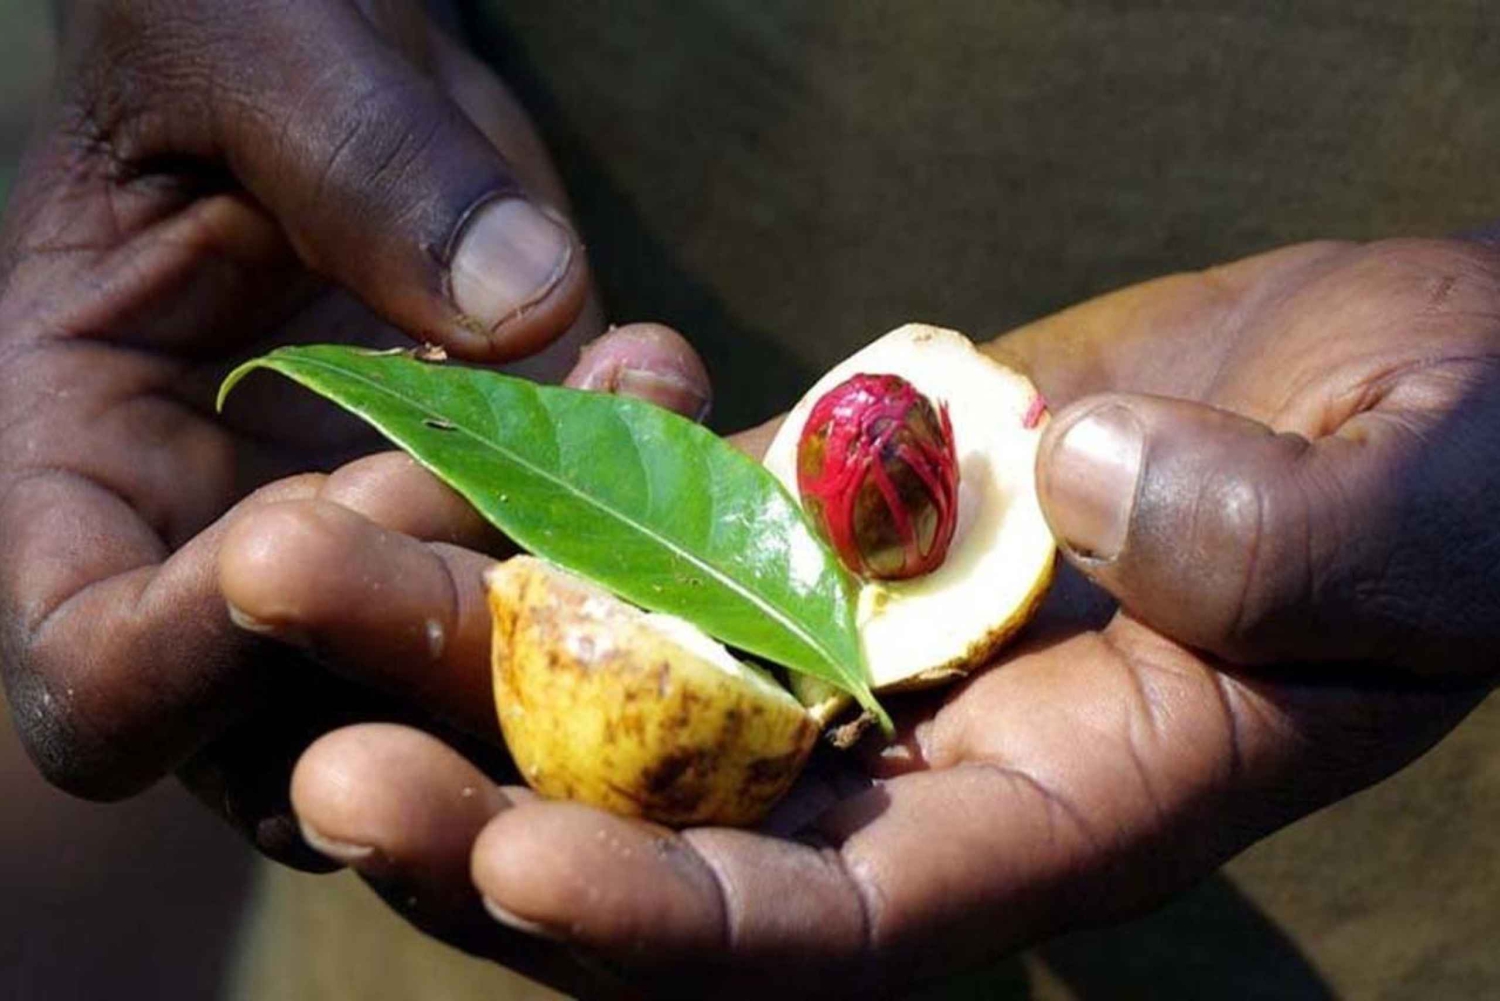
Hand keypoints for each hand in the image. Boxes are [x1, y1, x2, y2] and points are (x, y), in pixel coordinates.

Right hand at [0, 0, 709, 865]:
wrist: (343, 56)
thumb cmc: (229, 22)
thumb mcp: (242, 40)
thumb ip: (350, 158)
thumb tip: (518, 303)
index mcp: (82, 476)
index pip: (97, 669)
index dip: (189, 658)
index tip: (291, 537)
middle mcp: (225, 559)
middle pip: (307, 726)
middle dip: (422, 628)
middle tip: (501, 482)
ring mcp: (383, 554)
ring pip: (472, 676)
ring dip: (571, 578)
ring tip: (640, 386)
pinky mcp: (504, 511)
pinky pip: (580, 573)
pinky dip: (644, 510)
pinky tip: (675, 380)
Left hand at [268, 237, 1497, 995]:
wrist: (1408, 366)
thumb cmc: (1475, 455)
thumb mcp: (1436, 505)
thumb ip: (1300, 543)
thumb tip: (1086, 498)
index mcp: (1065, 807)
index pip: (835, 926)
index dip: (668, 923)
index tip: (506, 862)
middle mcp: (928, 750)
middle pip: (673, 829)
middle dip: (488, 812)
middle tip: (313, 763)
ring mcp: (861, 628)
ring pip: (626, 674)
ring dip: (460, 646)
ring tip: (292, 584)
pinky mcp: (831, 509)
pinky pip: (664, 530)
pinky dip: (549, 513)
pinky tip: (426, 469)